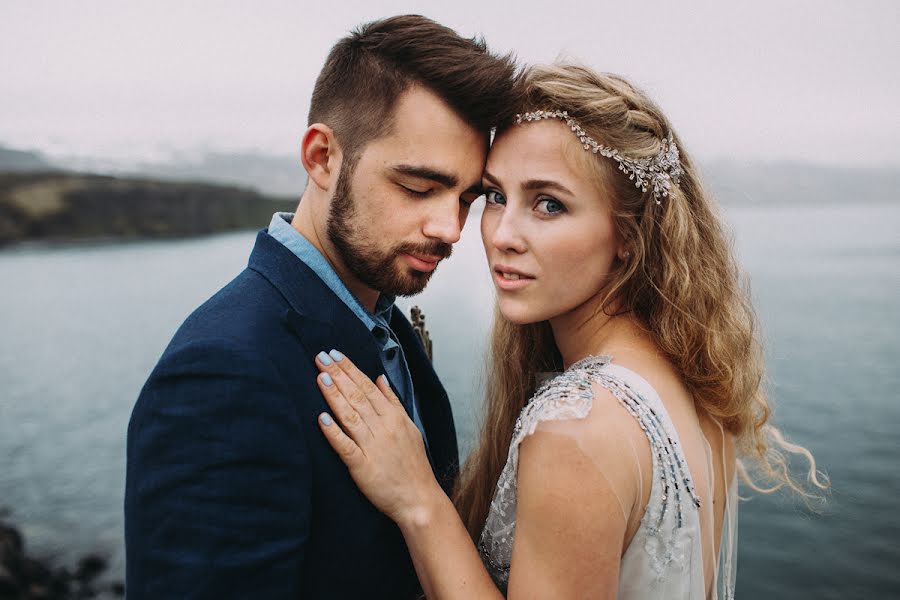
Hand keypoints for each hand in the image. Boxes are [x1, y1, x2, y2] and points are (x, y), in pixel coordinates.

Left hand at [314, 350, 442, 525]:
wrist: (419, 499)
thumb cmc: (413, 465)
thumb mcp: (409, 427)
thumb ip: (393, 402)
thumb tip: (381, 379)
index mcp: (394, 417)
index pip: (368, 387)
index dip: (350, 369)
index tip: (335, 354)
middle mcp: (383, 428)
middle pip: (357, 396)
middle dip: (338, 375)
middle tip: (321, 357)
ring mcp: (372, 446)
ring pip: (349, 415)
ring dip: (334, 395)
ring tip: (320, 377)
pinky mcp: (362, 466)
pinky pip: (345, 446)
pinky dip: (333, 432)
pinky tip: (321, 418)